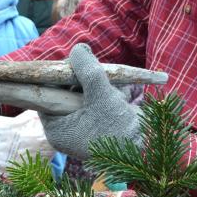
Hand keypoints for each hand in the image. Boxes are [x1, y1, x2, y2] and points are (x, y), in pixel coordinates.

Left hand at [39, 44, 141, 159]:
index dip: (56, 77)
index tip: (70, 63)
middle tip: (91, 66)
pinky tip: (118, 94)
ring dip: (95, 83)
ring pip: (82, 94)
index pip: (45, 96)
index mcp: (57, 130)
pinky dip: (106, 91)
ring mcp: (83, 127)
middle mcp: (67, 130)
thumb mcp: (101, 96)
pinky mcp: (100, 122)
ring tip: (110, 86)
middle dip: (79, 78)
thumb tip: (78, 48)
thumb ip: (88, 71)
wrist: (150, 149)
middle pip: (64, 93)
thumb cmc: (120, 129)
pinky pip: (96, 100)